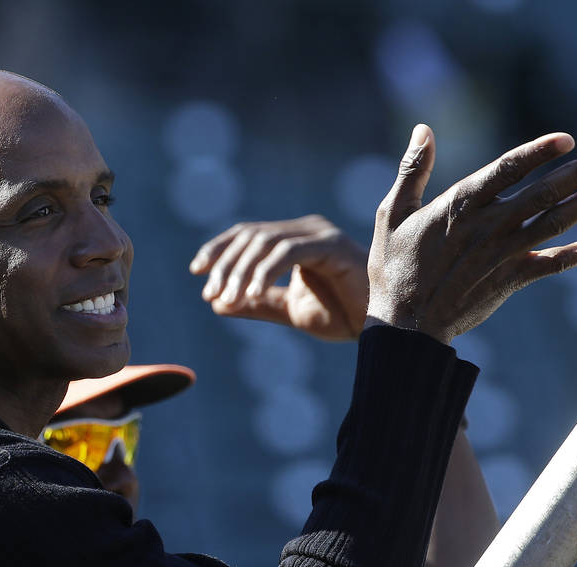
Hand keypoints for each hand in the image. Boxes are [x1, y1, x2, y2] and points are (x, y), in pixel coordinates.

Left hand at [189, 215, 368, 340]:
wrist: (379, 327)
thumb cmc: (341, 315)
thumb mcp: (289, 310)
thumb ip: (256, 303)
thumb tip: (216, 303)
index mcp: (295, 239)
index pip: (247, 234)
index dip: (219, 249)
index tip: (197, 272)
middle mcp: (307, 230)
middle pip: (251, 235)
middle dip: (224, 264)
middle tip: (210, 293)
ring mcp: (320, 235)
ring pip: (266, 242)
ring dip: (240, 271)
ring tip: (227, 297)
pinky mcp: (332, 246)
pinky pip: (288, 252)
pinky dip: (265, 272)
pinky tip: (249, 294)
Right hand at [367, 124, 576, 344]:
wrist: (404, 325)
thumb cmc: (393, 267)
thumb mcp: (393, 214)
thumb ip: (412, 170)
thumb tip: (423, 129)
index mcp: (458, 206)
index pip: (505, 170)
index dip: (537, 153)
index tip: (566, 140)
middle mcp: (487, 227)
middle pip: (541, 194)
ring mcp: (502, 254)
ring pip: (553, 224)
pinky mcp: (511, 279)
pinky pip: (554, 264)